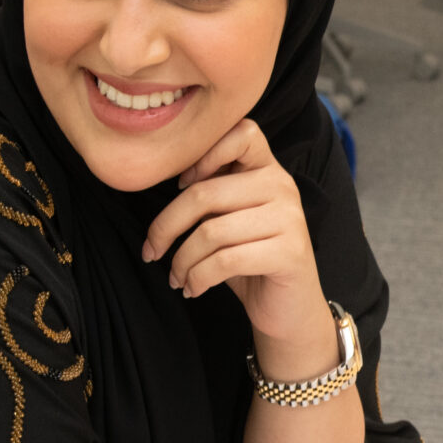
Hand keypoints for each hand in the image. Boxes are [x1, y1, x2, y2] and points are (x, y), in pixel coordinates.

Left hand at [141, 119, 333, 375]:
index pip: (242, 131)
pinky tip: (193, 288)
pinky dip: (198, 278)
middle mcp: (283, 186)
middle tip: (152, 252)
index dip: (203, 154)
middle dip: (166, 227)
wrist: (288, 310)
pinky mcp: (289, 253)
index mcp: (268, 169)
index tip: (181, 187)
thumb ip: (210, 194)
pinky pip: (225, 260)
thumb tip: (166, 181)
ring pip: (211, 232)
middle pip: (205, 193)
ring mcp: (289, 219)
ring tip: (176, 277)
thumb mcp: (228, 220)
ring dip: (181, 261)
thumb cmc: (250, 261)